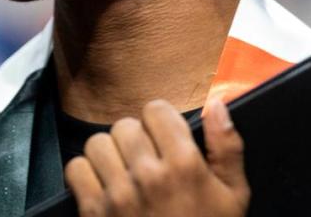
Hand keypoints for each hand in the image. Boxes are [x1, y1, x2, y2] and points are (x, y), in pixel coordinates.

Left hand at [65, 95, 249, 216]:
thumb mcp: (234, 196)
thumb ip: (227, 147)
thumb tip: (217, 105)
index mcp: (185, 165)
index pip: (156, 110)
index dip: (160, 121)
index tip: (163, 137)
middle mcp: (149, 175)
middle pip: (125, 126)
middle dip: (134, 139)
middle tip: (144, 160)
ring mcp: (119, 195)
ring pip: (97, 143)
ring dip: (109, 155)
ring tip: (123, 172)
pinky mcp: (95, 212)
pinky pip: (76, 169)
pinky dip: (85, 175)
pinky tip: (103, 187)